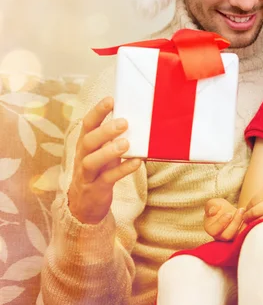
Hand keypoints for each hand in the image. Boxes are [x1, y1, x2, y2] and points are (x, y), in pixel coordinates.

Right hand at [67, 97, 141, 224]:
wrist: (85, 204)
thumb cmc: (99, 170)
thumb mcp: (103, 151)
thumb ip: (113, 137)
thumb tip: (136, 117)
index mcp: (85, 144)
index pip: (88, 124)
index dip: (98, 111)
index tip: (111, 99)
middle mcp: (83, 156)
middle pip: (88, 141)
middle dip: (105, 130)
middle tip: (123, 122)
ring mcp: (88, 174)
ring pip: (92, 161)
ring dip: (109, 151)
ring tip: (126, 143)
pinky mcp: (96, 189)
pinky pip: (108, 179)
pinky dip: (122, 170)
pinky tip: (136, 162)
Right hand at [204, 198, 245, 240]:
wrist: (227, 210)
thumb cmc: (218, 207)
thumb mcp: (213, 203)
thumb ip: (211, 206)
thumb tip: (212, 211)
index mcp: (211, 229)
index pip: (214, 230)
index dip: (222, 223)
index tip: (229, 214)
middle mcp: (220, 236)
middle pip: (227, 235)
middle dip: (235, 222)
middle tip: (240, 211)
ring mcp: (230, 237)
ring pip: (236, 235)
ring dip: (241, 223)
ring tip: (243, 210)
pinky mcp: (239, 236)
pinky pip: (244, 234)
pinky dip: (247, 226)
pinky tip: (248, 215)